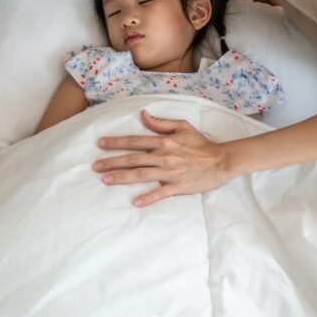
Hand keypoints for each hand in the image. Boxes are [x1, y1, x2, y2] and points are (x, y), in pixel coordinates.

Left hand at [93, 110, 233, 205]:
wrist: (221, 161)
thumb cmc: (201, 143)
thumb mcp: (182, 126)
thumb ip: (160, 123)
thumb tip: (143, 115)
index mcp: (164, 141)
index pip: (135, 141)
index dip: (116, 142)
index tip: (100, 144)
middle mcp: (164, 156)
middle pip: (133, 159)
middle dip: (112, 162)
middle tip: (95, 166)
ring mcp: (170, 172)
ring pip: (141, 175)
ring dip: (122, 178)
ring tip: (105, 180)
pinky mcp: (178, 186)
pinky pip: (160, 193)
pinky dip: (148, 197)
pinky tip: (135, 202)